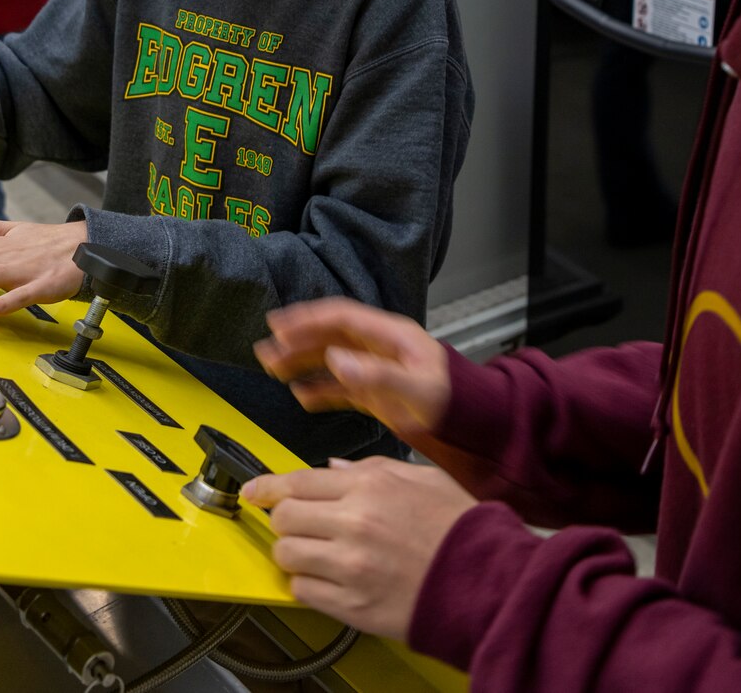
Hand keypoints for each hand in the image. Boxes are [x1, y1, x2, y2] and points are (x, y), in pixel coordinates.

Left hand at [242, 458, 477, 640]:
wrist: (488, 581)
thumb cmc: (462, 529)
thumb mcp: (423, 477)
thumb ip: (372, 467)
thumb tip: (332, 468)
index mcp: (371, 486)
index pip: (297, 482)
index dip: (267, 486)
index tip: (254, 490)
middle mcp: (355, 523)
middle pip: (284, 516)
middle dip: (284, 518)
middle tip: (297, 523)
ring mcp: (351, 567)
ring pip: (286, 554)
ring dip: (293, 553)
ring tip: (316, 553)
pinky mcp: (352, 604)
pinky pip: (303, 591)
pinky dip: (308, 584)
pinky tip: (328, 578)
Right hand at [253, 299, 450, 441]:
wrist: (474, 423)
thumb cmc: (456, 400)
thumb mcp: (419, 387)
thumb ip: (379, 375)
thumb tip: (337, 361)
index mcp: (391, 336)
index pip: (341, 318)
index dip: (308, 319)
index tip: (280, 326)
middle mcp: (380, 349)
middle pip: (330, 337)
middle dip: (297, 341)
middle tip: (267, 349)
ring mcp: (376, 370)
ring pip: (330, 360)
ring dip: (302, 363)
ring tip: (274, 368)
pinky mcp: (376, 394)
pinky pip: (341, 388)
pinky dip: (320, 391)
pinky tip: (302, 395)